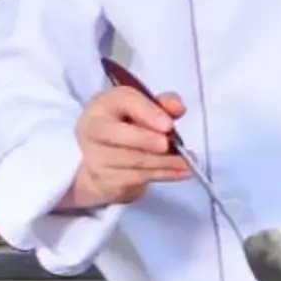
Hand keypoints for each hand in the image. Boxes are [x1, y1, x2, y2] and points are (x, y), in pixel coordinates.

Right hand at [67, 86, 193, 209]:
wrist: (103, 163)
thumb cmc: (127, 130)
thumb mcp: (144, 111)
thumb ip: (162, 105)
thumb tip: (177, 107)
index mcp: (104, 103)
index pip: (124, 100)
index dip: (148, 112)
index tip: (168, 125)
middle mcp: (94, 128)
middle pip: (118, 134)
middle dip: (146, 140)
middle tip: (168, 145)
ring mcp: (96, 156)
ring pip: (131, 160)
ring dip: (162, 162)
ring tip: (186, 162)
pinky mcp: (104, 179)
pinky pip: (136, 178)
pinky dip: (162, 175)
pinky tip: (179, 172)